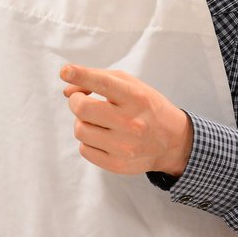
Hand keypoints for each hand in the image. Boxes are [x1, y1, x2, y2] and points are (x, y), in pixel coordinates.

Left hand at [60, 64, 192, 176]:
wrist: (172, 142)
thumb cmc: (145, 107)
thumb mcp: (131, 85)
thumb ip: (98, 79)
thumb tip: (67, 91)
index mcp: (135, 97)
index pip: (104, 83)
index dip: (82, 75)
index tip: (65, 71)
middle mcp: (131, 122)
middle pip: (82, 108)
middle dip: (76, 101)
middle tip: (83, 100)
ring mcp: (124, 146)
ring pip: (80, 129)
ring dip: (82, 122)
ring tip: (97, 121)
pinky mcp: (117, 164)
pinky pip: (84, 149)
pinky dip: (88, 140)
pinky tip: (102, 136)